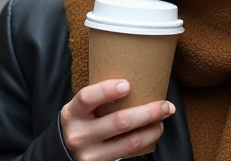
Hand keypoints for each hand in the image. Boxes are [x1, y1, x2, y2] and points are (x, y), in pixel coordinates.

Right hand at [60, 79, 174, 160]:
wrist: (65, 152)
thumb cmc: (81, 122)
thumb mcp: (81, 109)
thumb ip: (99, 97)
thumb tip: (136, 77)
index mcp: (72, 114)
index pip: (86, 98)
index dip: (107, 90)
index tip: (128, 84)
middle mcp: (79, 135)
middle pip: (119, 121)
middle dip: (148, 112)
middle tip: (165, 104)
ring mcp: (90, 155)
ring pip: (130, 141)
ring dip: (153, 129)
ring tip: (163, 118)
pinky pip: (130, 153)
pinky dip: (147, 141)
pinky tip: (153, 131)